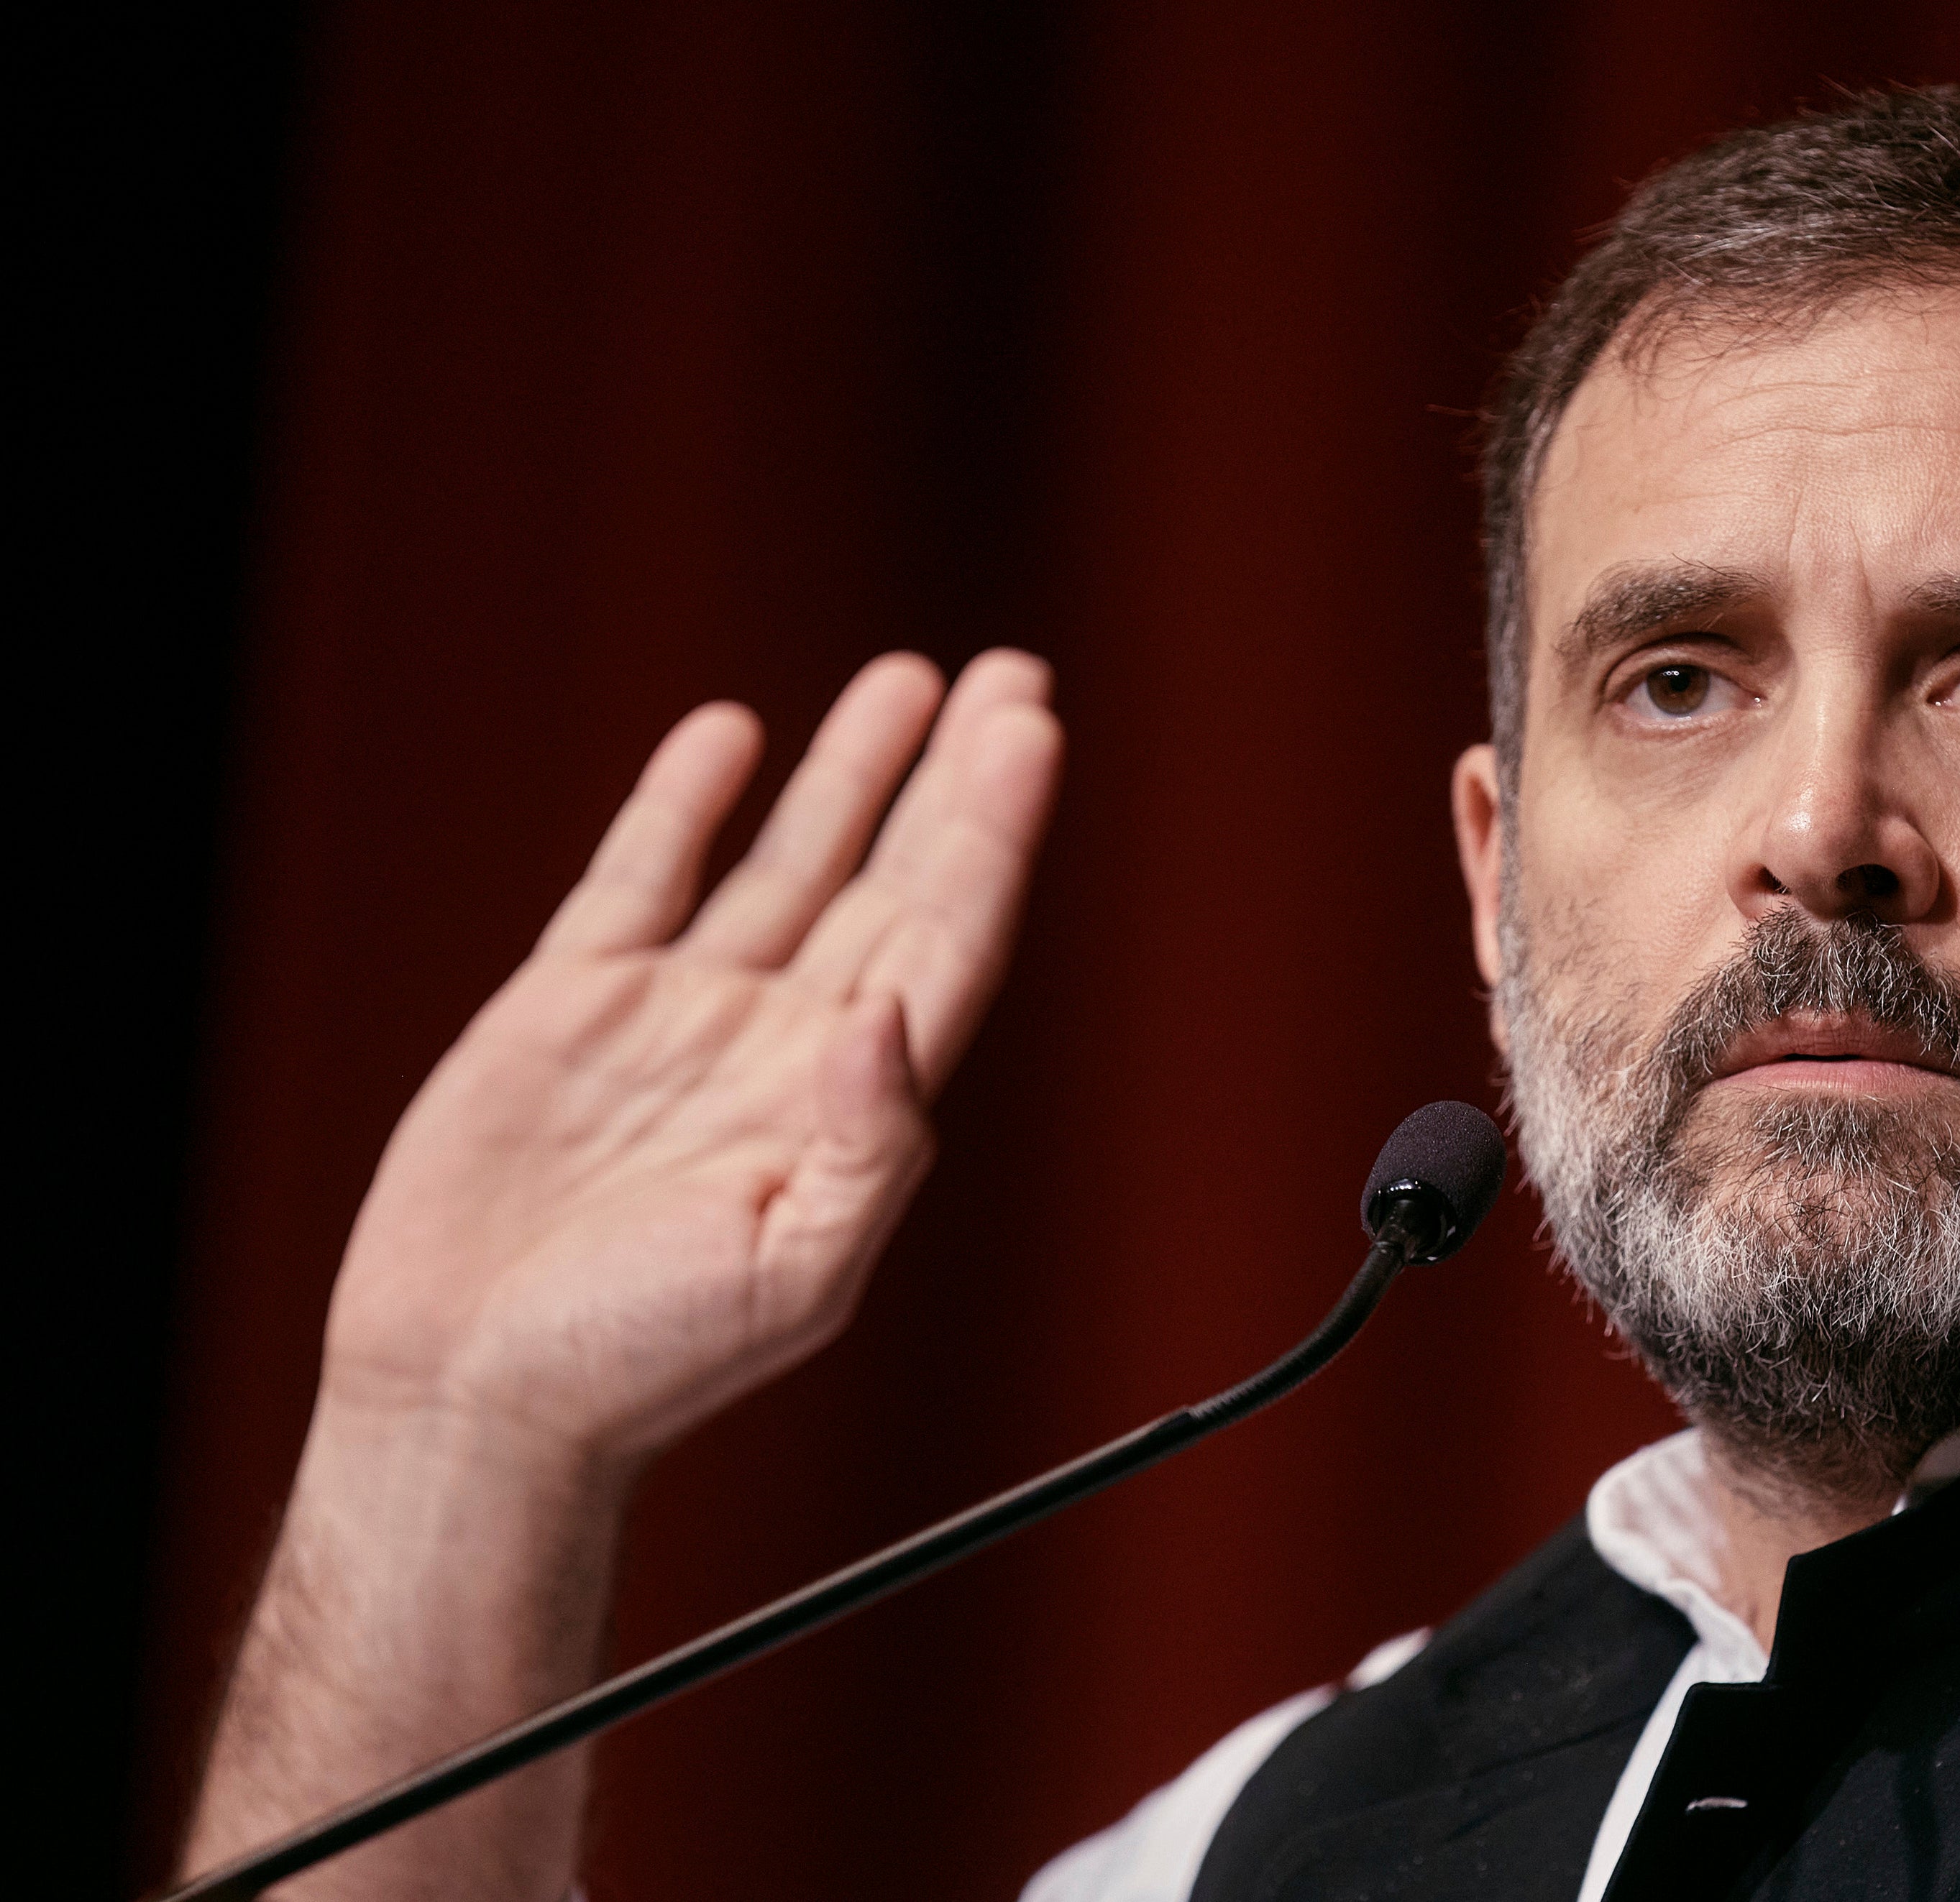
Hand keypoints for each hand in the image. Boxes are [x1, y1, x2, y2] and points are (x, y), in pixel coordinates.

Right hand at [317, 647, 1061, 1474]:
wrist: (472, 1396)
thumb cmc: (638, 1367)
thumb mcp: (789, 1276)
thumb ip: (865, 1145)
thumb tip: (887, 1016)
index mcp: (848, 1105)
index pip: (949, 938)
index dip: (995, 835)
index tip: (1034, 736)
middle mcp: (780, 1044)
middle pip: (894, 879)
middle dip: (954, 779)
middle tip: (1015, 677)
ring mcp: (680, 1016)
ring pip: (789, 860)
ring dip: (851, 772)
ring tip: (911, 681)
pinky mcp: (572, 1004)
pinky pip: (644, 876)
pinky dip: (686, 802)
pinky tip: (734, 735)